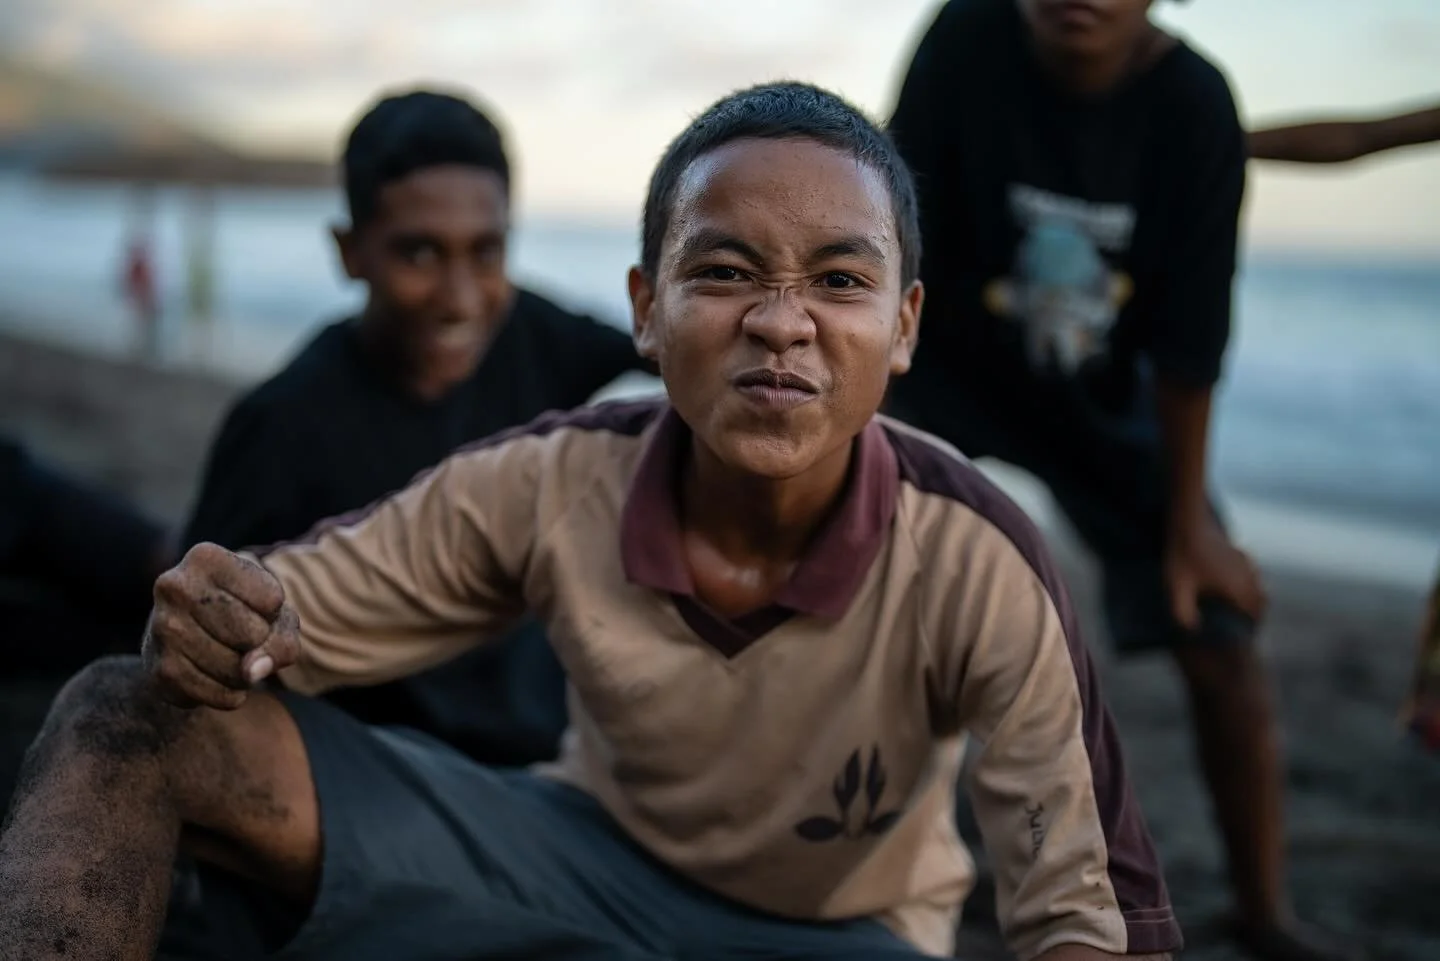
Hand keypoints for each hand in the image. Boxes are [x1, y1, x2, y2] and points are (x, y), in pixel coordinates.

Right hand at [142, 542, 300, 709]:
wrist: (184, 641)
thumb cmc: (241, 615)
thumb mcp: (275, 614)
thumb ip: (282, 639)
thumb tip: (251, 672)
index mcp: (204, 558)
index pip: (272, 599)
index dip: (273, 611)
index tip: (251, 604)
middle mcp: (174, 587)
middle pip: (254, 634)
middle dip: (259, 643)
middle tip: (239, 634)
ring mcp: (162, 629)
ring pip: (239, 670)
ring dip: (246, 673)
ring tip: (226, 654)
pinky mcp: (160, 671)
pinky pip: (222, 695)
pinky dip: (231, 693)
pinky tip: (214, 676)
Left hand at [1164, 516, 1266, 632]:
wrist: (1189, 523)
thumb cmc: (1183, 557)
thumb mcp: (1177, 587)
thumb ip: (1183, 611)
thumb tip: (1191, 631)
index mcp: (1237, 588)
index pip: (1255, 612)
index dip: (1253, 625)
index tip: (1246, 634)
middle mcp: (1247, 576)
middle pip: (1261, 599)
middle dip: (1256, 612)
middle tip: (1243, 623)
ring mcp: (1244, 561)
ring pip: (1258, 584)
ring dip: (1253, 595)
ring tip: (1239, 606)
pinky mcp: (1237, 551)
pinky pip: (1250, 570)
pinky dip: (1247, 580)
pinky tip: (1232, 583)